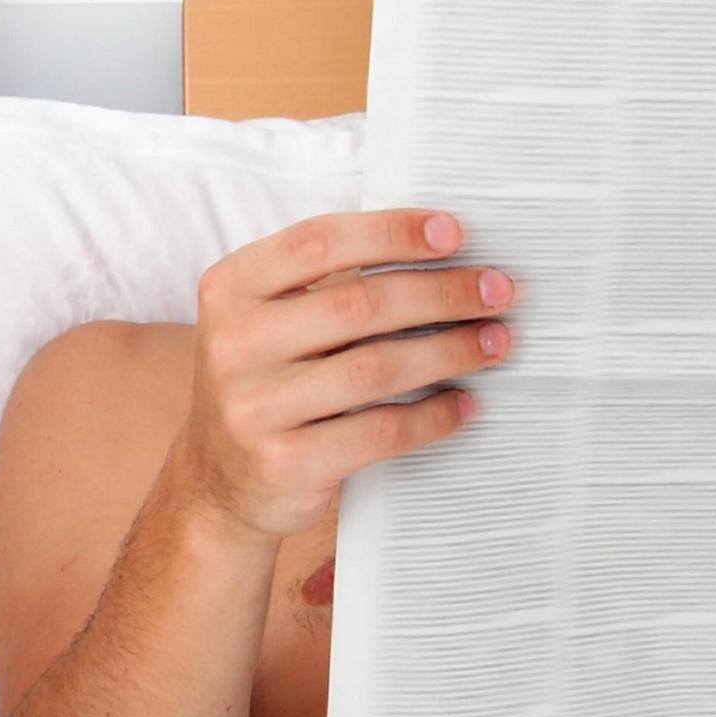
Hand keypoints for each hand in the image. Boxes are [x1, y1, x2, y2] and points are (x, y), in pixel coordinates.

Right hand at [165, 210, 513, 542]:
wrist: (218, 483)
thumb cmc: (266, 384)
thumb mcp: (268, 322)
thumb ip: (327, 285)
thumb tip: (440, 250)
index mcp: (230, 289)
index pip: (319, 242)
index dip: (393, 232)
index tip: (455, 233)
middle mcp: (234, 344)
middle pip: (360, 303)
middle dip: (442, 292)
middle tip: (497, 290)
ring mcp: (254, 407)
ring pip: (377, 367)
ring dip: (450, 351)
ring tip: (495, 342)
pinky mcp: (285, 462)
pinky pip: (381, 431)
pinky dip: (434, 415)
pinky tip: (465, 403)